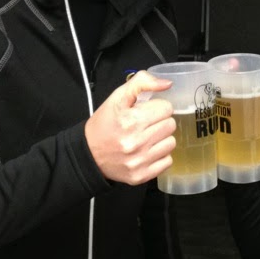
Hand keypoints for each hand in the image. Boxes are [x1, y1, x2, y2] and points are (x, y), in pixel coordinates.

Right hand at [84, 70, 175, 184]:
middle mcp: (136, 142)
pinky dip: (160, 156)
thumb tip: (167, 84)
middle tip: (146, 124)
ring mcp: (140, 161)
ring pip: (171, 143)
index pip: (166, 108)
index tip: (147, 112)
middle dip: (160, 122)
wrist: (88, 154)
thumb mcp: (117, 97)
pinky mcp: (141, 176)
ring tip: (146, 138)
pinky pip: (167, 161)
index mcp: (131, 120)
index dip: (157, 107)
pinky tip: (147, 152)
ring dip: (161, 139)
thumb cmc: (104, 124)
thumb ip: (142, 82)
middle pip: (170, 125)